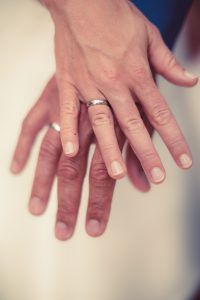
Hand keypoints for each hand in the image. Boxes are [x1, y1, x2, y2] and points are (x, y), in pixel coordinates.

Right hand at [10, 76, 150, 239]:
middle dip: (69, 203)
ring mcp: (64, 108)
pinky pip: (32, 122)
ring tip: (36, 210)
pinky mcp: (50, 94)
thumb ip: (143, 146)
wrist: (105, 20)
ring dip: (42, 183)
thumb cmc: (132, 63)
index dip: (101, 202)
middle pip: (73, 170)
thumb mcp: (147, 103)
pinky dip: (23, 146)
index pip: (105, 173)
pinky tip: (16, 168)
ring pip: (50, 152)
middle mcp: (85, 120)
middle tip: (64, 232)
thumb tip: (142, 186)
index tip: (95, 229)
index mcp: (111, 123)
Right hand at [40, 0, 197, 183]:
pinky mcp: (68, 82)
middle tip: (157, 177)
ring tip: (117, 175)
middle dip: (147, 153)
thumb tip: (190, 81)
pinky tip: (71, 151)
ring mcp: (89, 84)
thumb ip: (168, 63)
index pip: (160, 113)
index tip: (184, 160)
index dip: (174, 139)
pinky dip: (68, 129)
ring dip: (110, 149)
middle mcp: (115, 82)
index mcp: (137, 72)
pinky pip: (68, 109)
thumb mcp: (149, 36)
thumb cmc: (116, 15)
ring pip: (102, 122)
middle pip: (134, 124)